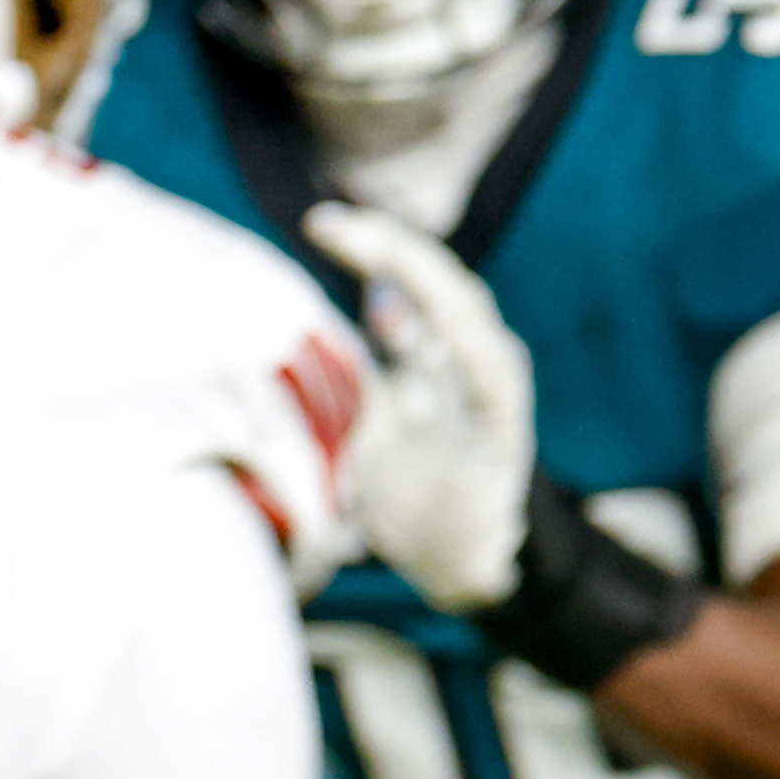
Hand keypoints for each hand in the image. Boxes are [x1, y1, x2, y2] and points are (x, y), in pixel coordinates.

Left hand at [304, 202, 533, 610]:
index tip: (320, 221)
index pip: (401, 276)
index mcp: (430, 345)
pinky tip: (445, 337)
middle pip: (437, 284)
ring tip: (385, 259)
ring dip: (427, 290)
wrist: (458, 557)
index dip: (368, 242)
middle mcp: (466, 356)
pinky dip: (472, 358)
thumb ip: (334, 366)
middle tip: (341, 227)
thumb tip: (275, 316)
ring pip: (468, 326)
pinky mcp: (505, 436)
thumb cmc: (401, 481)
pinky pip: (492, 387)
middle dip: (392, 249)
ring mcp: (490, 393)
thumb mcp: (355, 417)